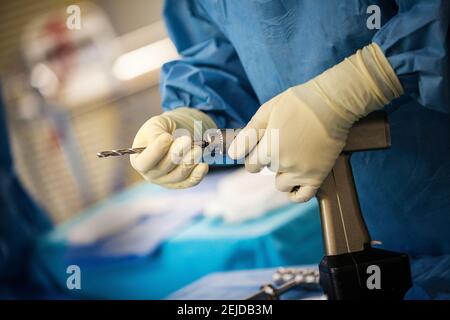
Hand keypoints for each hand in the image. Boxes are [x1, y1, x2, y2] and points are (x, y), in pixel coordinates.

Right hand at [130, 108, 215, 188]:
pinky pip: (191, 181)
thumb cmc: (162, 129)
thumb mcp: (155, 125)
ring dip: (190, 161)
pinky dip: (198, 173)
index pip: (144, 162)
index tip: (167, 137)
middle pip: (164, 168)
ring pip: (179, 174)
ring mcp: (167, 181)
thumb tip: (164, 140)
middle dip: (177, 153)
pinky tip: (204, 164)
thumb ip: (155, 133)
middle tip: (187, 140)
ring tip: (198, 148)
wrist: (177, 134)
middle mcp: (151, 174)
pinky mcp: (182, 183)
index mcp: (138, 160)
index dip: (156, 151)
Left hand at [228, 43, 402, 201]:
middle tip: (285, 143)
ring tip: (294, 156)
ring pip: (281, 184)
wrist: (332, 103)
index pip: (251, 165)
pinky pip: (301, 197)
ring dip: (283, 174)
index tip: (264, 146)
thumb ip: (249, 134)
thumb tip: (233, 154)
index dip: (255, 155)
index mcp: (269, 147)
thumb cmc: (298, 103)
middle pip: (268, 171)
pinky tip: (296, 181)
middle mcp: (284, 163)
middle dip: (271, 160)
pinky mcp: (317, 176)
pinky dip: (296, 193)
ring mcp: (301, 172)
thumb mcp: (267, 111)